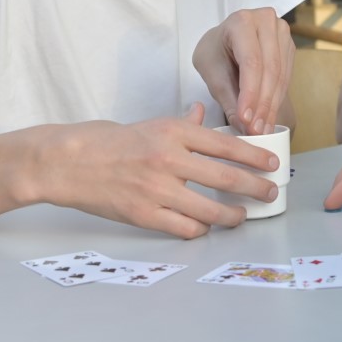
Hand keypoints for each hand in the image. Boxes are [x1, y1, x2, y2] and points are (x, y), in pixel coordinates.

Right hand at [35, 104, 280, 238]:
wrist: (69, 162)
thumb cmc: (110, 142)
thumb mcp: (150, 124)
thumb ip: (182, 124)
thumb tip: (204, 113)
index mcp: (172, 131)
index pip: (225, 145)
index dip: (254, 157)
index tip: (272, 164)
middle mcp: (167, 159)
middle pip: (225, 178)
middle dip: (254, 189)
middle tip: (269, 194)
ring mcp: (156, 189)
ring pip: (209, 210)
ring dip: (232, 216)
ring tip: (241, 216)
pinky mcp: (143, 214)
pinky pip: (184, 227)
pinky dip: (199, 228)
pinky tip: (205, 225)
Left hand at [194, 7, 293, 134]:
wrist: (225, 41)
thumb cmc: (215, 52)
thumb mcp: (211, 72)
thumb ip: (228, 98)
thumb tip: (244, 126)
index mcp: (241, 21)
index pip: (251, 61)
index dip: (250, 93)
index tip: (246, 119)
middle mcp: (266, 21)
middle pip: (270, 69)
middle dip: (262, 104)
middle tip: (255, 130)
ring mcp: (281, 32)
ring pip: (281, 76)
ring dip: (271, 106)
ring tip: (261, 129)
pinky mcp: (288, 47)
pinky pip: (286, 78)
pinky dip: (276, 100)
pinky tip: (268, 118)